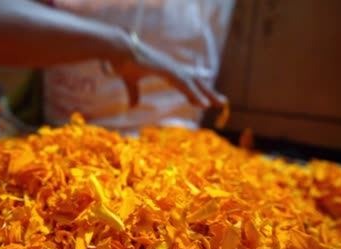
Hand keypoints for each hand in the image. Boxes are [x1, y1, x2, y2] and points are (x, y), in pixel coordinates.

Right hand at [108, 33, 226, 108]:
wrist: (117, 50)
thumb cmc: (122, 62)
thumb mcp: (130, 82)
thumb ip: (134, 93)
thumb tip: (133, 106)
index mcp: (165, 69)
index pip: (186, 82)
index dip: (196, 92)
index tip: (205, 102)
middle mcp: (171, 67)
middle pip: (195, 81)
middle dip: (208, 92)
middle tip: (222, 102)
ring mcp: (170, 67)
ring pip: (193, 83)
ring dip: (206, 94)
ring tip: (218, 104)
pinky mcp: (167, 69)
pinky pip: (184, 84)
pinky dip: (194, 94)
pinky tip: (203, 103)